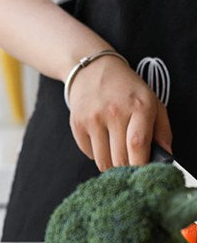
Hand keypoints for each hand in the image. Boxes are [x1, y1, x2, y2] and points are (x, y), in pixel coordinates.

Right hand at [67, 56, 171, 170]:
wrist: (91, 69)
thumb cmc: (126, 87)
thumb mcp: (152, 101)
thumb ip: (162, 130)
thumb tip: (165, 156)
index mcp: (138, 107)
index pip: (138, 145)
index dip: (141, 165)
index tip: (144, 173)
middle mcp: (113, 112)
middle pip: (120, 159)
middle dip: (128, 168)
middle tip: (131, 163)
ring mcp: (92, 118)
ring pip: (103, 161)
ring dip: (112, 164)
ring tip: (117, 153)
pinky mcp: (76, 123)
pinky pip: (88, 153)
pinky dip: (97, 154)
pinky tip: (102, 141)